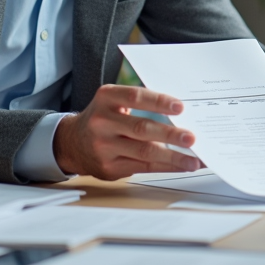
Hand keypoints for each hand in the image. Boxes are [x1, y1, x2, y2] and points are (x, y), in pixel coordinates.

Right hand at [53, 84, 200, 179]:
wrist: (71, 143)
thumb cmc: (103, 118)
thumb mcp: (113, 101)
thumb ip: (139, 102)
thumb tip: (180, 112)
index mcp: (106, 98)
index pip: (135, 97)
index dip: (158, 101)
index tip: (180, 106)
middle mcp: (103, 122)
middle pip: (142, 128)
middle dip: (170, 134)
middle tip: (192, 138)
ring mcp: (104, 147)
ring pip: (144, 152)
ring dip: (173, 157)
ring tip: (194, 159)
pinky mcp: (109, 167)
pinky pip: (143, 167)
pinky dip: (165, 167)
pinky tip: (180, 166)